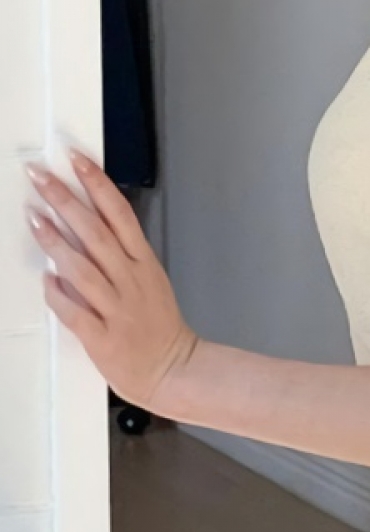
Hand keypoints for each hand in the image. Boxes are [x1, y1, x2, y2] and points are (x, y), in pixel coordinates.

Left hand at [26, 150, 197, 411]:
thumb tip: (79, 230)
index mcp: (143, 264)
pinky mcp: (103, 336)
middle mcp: (131, 280)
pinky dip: (59, 294)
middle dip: (66, 201)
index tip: (76, 160)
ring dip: (56, 241)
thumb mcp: (148, 282)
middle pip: (96, 233)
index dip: (97, 184)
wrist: (173, 371)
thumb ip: (118, 258)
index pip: (120, 214)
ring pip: (83, 268)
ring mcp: (117, 308)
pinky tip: (45, 278)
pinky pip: (74, 311)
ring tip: (33, 217)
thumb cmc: (158, 327)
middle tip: (40, 176)